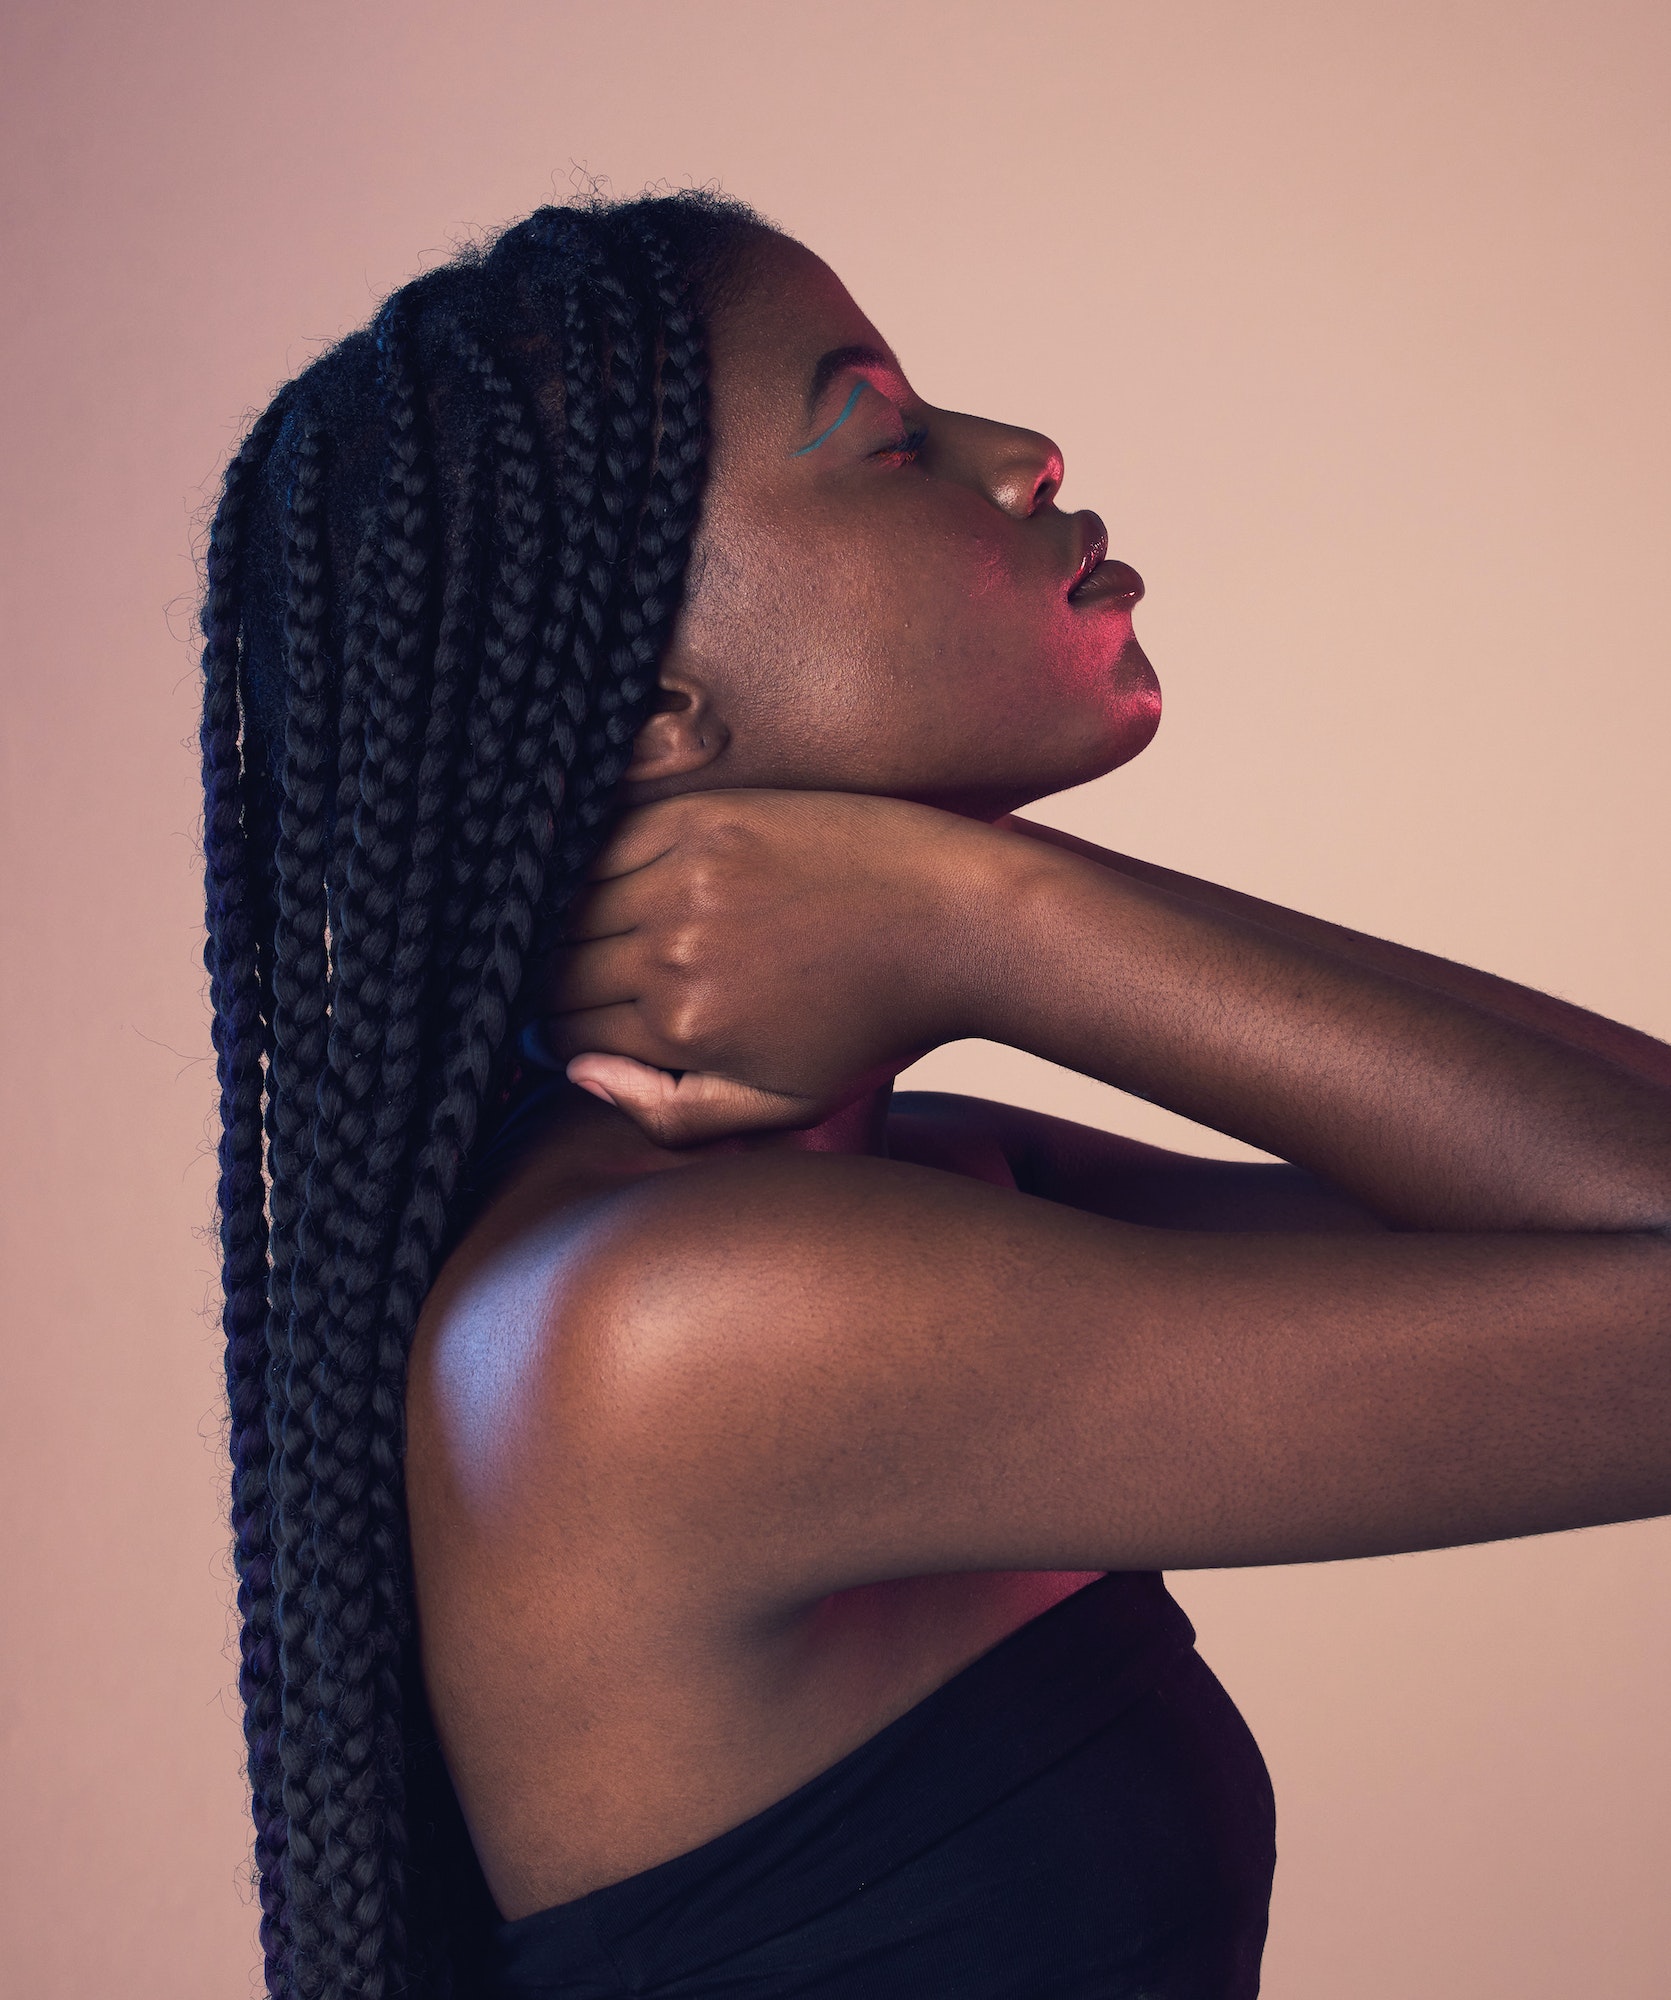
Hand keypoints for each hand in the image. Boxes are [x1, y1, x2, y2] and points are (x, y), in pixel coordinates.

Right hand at [542, 789, 1003, 1144]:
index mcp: (684, 1028)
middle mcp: (671, 949)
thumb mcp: (784, 1105)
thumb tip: (575, 1071)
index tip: (573, 1023)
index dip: (557, 1034)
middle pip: (551, 968)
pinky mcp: (705, 815)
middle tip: (574, 978)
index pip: (562, 1032)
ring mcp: (685, 872)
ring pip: (564, 901)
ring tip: (588, 928)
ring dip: (561, 920)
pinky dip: (587, 857)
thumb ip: (669, 1112)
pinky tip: (607, 873)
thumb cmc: (875, 1025)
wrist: (957, 925)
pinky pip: (605, 835)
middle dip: (549, 981)